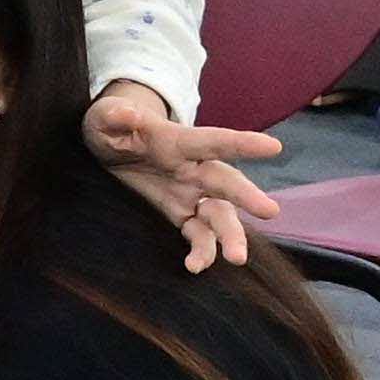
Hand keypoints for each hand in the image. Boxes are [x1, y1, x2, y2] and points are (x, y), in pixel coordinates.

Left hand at [85, 79, 276, 272]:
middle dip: (246, 196)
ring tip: (237, 258)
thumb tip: (127, 113)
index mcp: (179, 141)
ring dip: (230, 235)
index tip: (274, 147)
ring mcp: (190, 193)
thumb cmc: (112, 125)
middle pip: (225, 182)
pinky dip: (201, 251)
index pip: (214, 141)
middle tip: (270, 211)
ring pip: (219, 214)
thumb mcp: (104, 117)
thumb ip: (115, 116)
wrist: (110, 144)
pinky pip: (197, 234)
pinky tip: (196, 266)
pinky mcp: (180, 213)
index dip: (242, 143)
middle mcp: (193, 168)